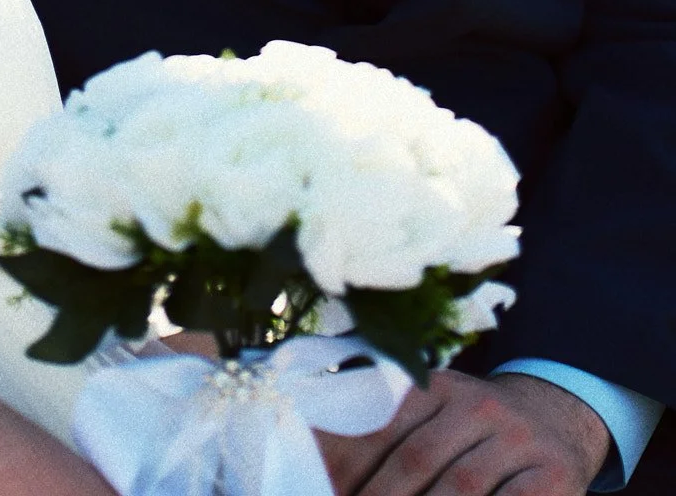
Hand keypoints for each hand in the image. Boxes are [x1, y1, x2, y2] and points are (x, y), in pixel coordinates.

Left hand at [317, 370, 611, 493]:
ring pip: (459, 487)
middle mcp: (477, 404)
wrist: (559, 418)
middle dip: (378, 495)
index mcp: (436, 386)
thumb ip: (382, 430)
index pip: (383, 426)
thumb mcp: (433, 416)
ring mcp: (518, 439)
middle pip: (416, 460)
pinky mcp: (553, 477)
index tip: (324, 489)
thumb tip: (313, 447)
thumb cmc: (475, 431)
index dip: (348, 464)